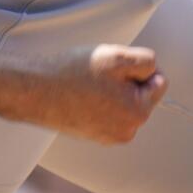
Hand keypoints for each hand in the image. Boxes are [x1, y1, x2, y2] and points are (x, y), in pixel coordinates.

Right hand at [1, 44, 168, 144]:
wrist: (33, 90)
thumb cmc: (72, 73)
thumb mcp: (117, 56)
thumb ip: (147, 62)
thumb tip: (154, 72)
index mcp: (138, 114)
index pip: (158, 81)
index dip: (138, 67)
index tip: (114, 66)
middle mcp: (126, 132)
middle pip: (141, 94)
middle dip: (126, 81)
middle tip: (98, 74)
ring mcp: (108, 136)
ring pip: (123, 102)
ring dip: (112, 90)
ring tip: (87, 84)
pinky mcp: (92, 135)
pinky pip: (107, 111)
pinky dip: (98, 100)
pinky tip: (80, 94)